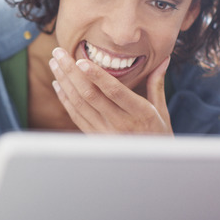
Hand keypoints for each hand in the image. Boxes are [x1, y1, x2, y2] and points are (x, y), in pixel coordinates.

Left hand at [49, 47, 172, 134]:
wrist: (151, 166)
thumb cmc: (158, 134)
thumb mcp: (161, 110)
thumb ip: (157, 83)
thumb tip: (164, 59)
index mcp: (139, 113)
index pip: (114, 92)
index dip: (97, 76)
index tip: (81, 60)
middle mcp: (120, 123)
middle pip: (90, 95)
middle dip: (71, 72)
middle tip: (59, 53)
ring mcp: (104, 132)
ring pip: (79, 104)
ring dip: (64, 82)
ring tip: (55, 63)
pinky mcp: (94, 138)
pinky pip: (76, 116)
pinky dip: (65, 98)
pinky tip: (58, 83)